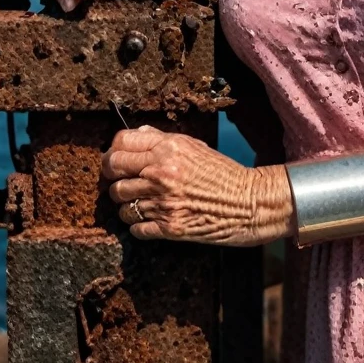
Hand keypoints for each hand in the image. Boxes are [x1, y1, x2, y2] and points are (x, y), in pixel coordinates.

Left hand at [101, 126, 292, 245]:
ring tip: (142, 202)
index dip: (114, 151)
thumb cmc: (225, 173)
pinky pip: (135, 228)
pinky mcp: (167, 227)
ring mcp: (162, 201)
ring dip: (127, 204)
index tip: (118, 158)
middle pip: (113, 172)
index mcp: (169, 148)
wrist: (250, 202)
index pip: (120, 144)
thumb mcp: (196, 147)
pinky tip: (152, 219)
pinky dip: (140, 225)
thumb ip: (164, 140)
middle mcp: (161, 173)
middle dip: (114, 177)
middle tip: (123, 181)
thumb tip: (138, 134)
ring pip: (120, 204)